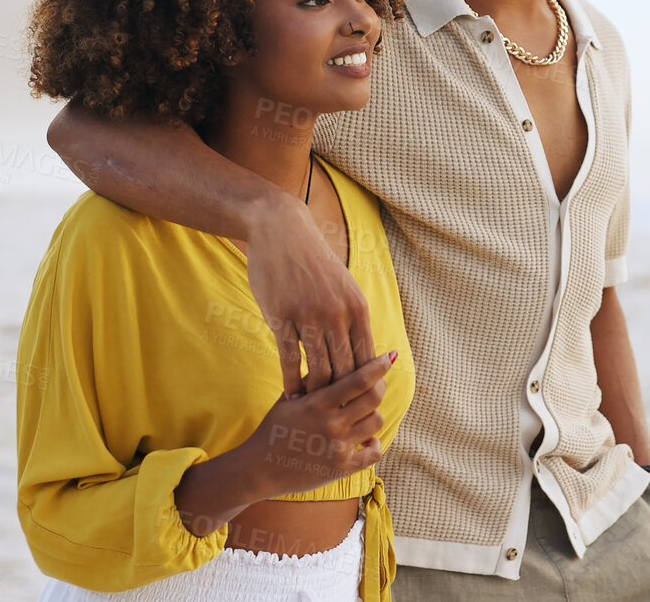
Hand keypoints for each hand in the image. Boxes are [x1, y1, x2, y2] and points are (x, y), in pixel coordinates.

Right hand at [241, 351, 394, 496]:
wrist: (258, 468)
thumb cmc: (272, 430)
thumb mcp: (287, 400)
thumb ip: (310, 381)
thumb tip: (332, 360)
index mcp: (317, 403)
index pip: (359, 379)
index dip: (378, 366)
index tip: (389, 357)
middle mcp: (331, 424)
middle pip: (374, 398)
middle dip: (380, 387)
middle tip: (377, 385)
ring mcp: (337, 447)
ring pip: (376, 422)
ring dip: (374, 415)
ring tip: (365, 415)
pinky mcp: (341, 468)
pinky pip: (373, 453)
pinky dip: (374, 444)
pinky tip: (366, 440)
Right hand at [245, 193, 377, 396]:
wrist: (281, 231)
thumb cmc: (314, 263)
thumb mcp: (343, 287)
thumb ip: (354, 320)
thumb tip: (367, 355)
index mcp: (357, 308)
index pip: (367, 360)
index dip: (364, 387)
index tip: (359, 405)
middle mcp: (338, 314)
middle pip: (345, 371)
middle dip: (342, 398)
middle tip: (338, 417)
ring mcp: (309, 317)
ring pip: (319, 371)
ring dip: (316, 396)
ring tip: (313, 412)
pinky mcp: (282, 317)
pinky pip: (289, 360)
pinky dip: (291, 383)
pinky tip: (291, 397)